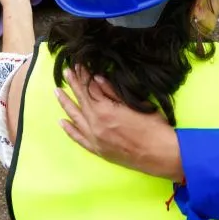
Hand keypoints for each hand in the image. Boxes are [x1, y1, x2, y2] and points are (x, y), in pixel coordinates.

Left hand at [55, 65, 183, 180]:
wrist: (161, 154)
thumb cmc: (153, 126)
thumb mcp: (134, 103)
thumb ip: (113, 92)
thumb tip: (96, 78)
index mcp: (105, 110)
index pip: (90, 87)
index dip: (84, 75)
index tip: (78, 65)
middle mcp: (96, 124)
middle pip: (81, 100)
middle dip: (73, 84)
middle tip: (66, 72)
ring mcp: (95, 138)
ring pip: (75, 117)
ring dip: (66, 103)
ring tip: (58, 92)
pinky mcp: (98, 150)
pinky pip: (78, 138)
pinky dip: (69, 130)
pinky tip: (62, 122)